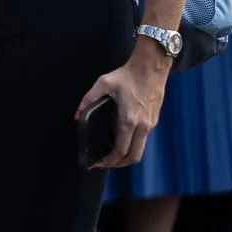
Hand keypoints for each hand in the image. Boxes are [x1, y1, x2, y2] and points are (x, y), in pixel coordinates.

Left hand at [75, 48, 169, 168]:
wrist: (152, 67)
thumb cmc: (127, 75)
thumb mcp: (103, 84)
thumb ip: (88, 100)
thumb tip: (77, 116)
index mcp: (129, 120)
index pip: (121, 149)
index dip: (110, 161)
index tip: (100, 164)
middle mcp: (143, 126)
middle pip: (134, 156)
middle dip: (120, 164)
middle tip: (105, 163)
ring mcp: (151, 124)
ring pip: (140, 149)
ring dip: (127, 155)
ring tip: (112, 154)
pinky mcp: (154, 120)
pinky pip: (143, 139)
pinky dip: (133, 145)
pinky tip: (121, 139)